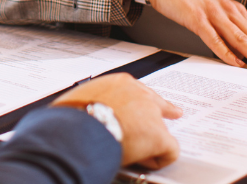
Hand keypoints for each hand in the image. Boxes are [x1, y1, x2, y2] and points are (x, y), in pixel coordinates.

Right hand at [52, 73, 182, 168]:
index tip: (149, 102)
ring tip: (134, 154)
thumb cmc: (72, 117)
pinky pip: (170, 151)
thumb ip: (91, 102)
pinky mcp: (159, 136)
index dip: (143, 100)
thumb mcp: (80, 99)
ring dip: (149, 142)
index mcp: (120, 83)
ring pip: (159, 130)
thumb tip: (82, 113)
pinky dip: (160, 159)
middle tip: (175, 113)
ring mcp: (152, 115)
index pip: (138, 90)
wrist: (78, 129)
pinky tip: (147, 162)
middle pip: (157, 104)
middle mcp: (139, 94)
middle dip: (166, 110)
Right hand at [144, 0, 246, 71]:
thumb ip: (227, 29)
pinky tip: (236, 62)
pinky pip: (214, 38)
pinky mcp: (197, 18)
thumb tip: (240, 52)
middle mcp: (228, 10)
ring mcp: (213, 14)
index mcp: (234, 10)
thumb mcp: (213, 12)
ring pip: (239, 38)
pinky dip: (227, 52)